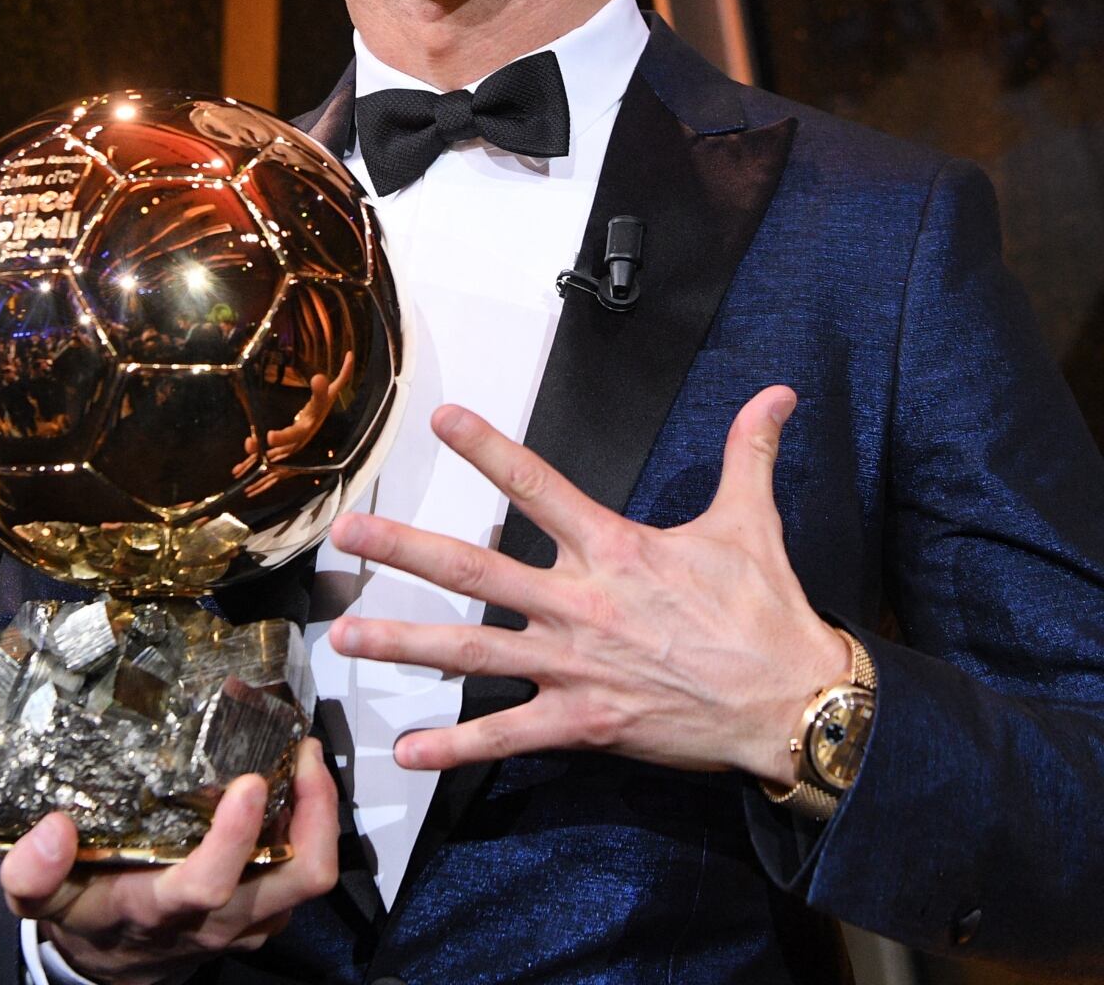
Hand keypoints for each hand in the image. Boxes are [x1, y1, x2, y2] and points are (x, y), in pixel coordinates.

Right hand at [0, 742, 337, 984]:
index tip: (248, 783)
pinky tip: (289, 785)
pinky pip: (305, 872)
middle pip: (296, 879)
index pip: (209, 885)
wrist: (112, 962)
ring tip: (304, 756)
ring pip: (312, 876)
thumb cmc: (84, 915)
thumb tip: (53, 829)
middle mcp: (216, 919)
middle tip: (302, 750)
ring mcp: (250, 919)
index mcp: (160, 910)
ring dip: (320, 815)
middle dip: (314, 813)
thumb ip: (32, 873)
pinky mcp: (266, 913)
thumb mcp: (40, 901)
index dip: (234, 838)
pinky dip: (309, 827)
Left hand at [326, 388, 850, 782]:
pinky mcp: (582, 722)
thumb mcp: (753, 523)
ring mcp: (574, 665)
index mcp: (613, 549)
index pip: (538, 485)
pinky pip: (507, 735)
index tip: (441, 419)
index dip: (489, 450)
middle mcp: (580, 604)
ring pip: (471, 651)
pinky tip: (409, 750)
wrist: (796, 704)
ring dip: (404, 642)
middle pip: (475, 568)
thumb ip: (749, 452)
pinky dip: (457, 746)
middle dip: (405, 550)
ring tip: (345, 635)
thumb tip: (780, 393)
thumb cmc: (768, 614)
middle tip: (347, 535)